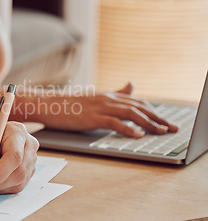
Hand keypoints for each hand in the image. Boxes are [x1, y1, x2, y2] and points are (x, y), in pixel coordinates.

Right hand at [36, 83, 178, 137]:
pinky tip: (137, 135)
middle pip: (138, 107)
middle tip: (172, 128)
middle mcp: (107, 99)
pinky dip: (127, 129)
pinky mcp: (92, 117)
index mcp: (108, 96)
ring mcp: (100, 107)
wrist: (48, 104)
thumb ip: (114, 93)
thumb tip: (132, 85)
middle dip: (158, 118)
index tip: (166, 121)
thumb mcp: (93, 97)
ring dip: (148, 124)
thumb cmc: (67, 104)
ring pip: (131, 114)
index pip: (137, 103)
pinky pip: (114, 123)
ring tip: (161, 132)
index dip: (153, 112)